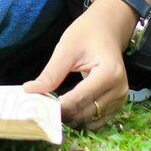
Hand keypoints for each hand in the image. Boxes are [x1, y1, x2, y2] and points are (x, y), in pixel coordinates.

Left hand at [22, 0, 132, 129]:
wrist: (107, 29)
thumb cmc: (87, 34)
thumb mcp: (66, 48)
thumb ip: (51, 73)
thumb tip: (29, 90)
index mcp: (109, 73)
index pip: (81, 98)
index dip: (59, 107)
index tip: (39, 108)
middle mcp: (119, 90)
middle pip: (86, 113)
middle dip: (64, 114)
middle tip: (41, 110)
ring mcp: (121, 99)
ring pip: (91, 120)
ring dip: (71, 118)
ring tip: (53, 109)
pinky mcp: (117, 104)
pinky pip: (97, 119)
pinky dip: (81, 118)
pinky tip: (67, 109)